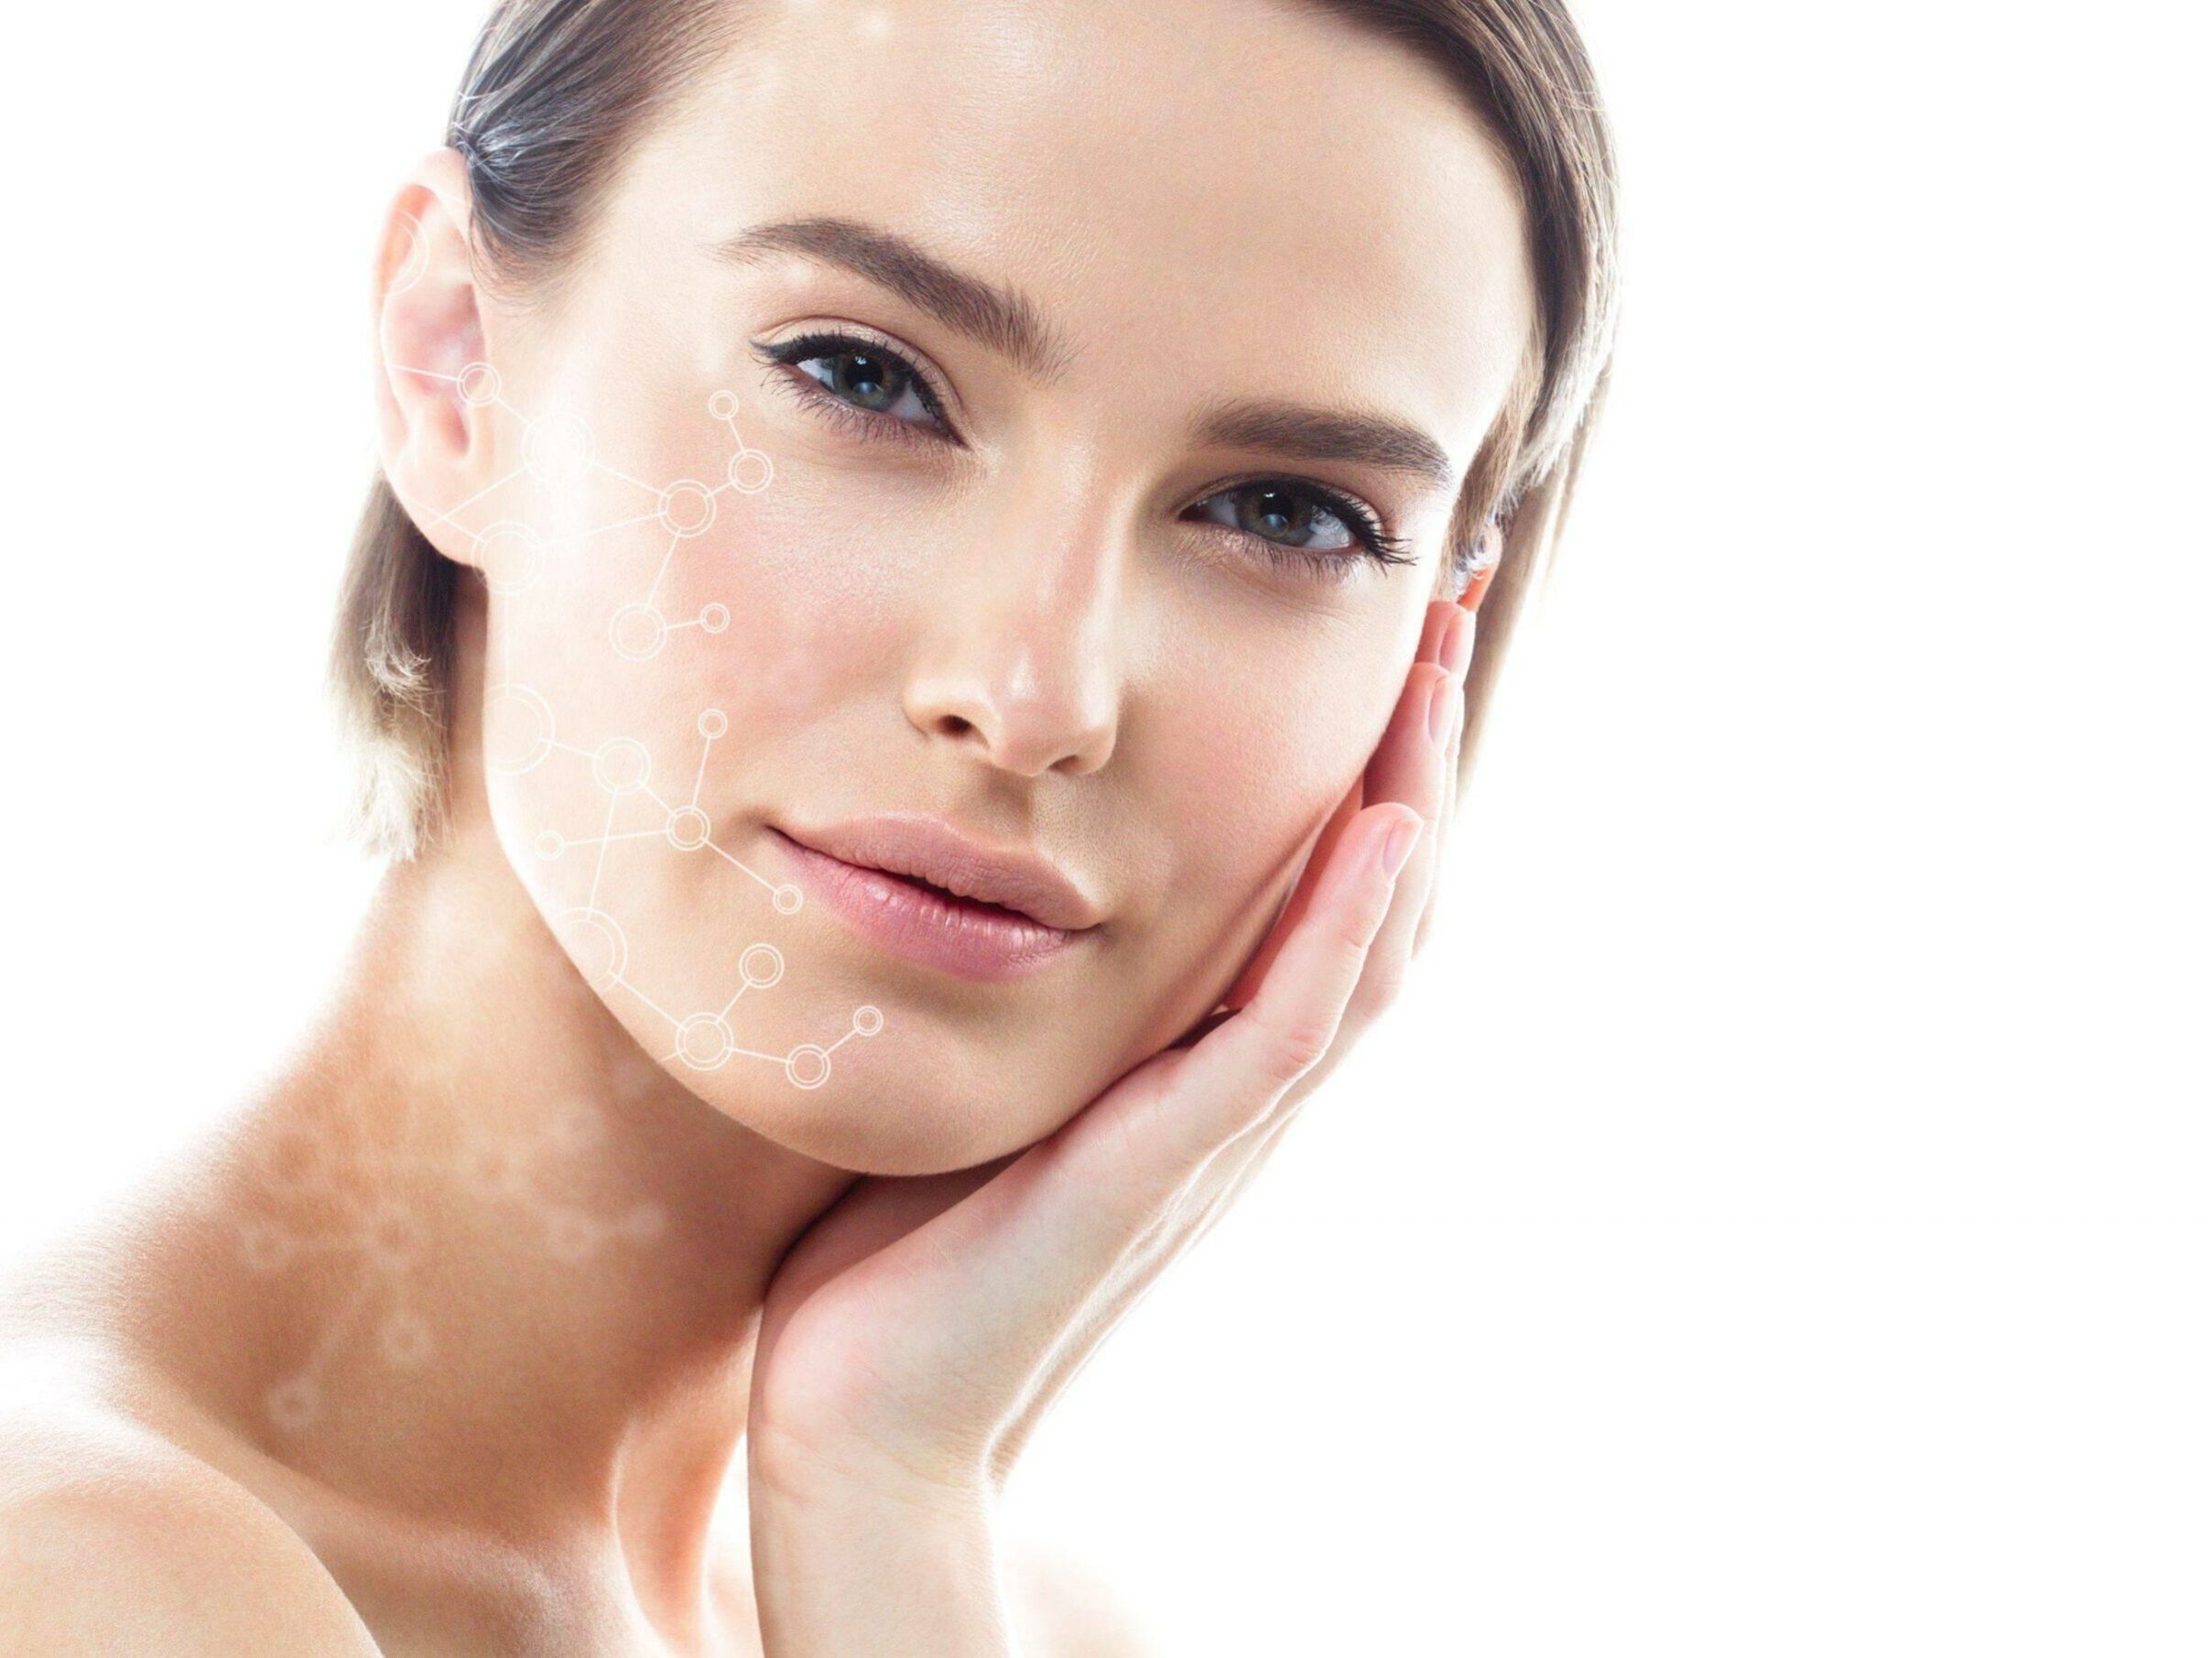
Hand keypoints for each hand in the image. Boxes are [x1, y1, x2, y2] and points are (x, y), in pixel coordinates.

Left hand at [746, 597, 1477, 1511]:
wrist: (866, 1418)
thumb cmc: (901, 1250)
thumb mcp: (985, 1073)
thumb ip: (1033, 990)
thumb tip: (998, 876)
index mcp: (1192, 1063)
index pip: (1319, 895)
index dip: (1364, 767)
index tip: (1380, 634)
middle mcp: (1231, 1092)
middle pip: (1375, 906)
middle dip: (1412, 753)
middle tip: (1443, 606)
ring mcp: (1212, 1134)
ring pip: (1361, 956)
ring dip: (1408, 808)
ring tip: (1429, 677)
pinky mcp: (1164, 1170)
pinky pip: (1282, 1038)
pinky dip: (1342, 931)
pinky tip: (1380, 830)